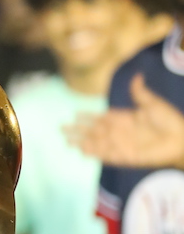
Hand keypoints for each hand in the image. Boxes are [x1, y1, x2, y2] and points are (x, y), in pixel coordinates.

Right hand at [67, 74, 183, 168]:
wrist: (180, 140)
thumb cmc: (170, 121)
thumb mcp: (153, 103)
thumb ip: (140, 93)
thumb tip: (136, 76)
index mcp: (125, 119)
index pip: (102, 118)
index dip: (88, 117)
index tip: (75, 114)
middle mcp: (119, 132)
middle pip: (93, 131)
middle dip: (78, 130)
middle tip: (61, 128)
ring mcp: (121, 145)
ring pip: (96, 144)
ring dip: (81, 143)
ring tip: (67, 142)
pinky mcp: (124, 157)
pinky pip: (105, 155)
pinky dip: (94, 153)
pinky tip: (82, 151)